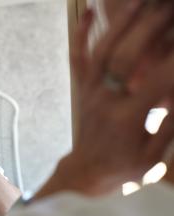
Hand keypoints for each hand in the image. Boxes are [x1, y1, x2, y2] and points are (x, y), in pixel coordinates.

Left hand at [56, 2, 173, 195]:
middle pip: (126, 57)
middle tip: (167, 7)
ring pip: (101, 51)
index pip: (157, 80)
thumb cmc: (122, 167)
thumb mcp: (152, 157)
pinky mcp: (82, 88)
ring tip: (138, 0)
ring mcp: (90, 91)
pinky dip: (81, 35)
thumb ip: (168, 126)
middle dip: (150, 28)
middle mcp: (105, 99)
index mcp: (126, 118)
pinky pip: (78, 59)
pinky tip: (87, 12)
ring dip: (119, 23)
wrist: (87, 171)